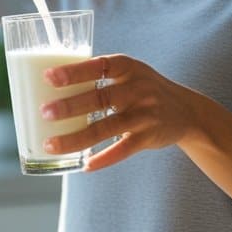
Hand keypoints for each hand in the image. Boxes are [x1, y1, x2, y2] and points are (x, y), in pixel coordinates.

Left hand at [40, 54, 205, 170]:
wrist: (187, 111)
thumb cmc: (143, 89)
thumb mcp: (129, 72)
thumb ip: (100, 76)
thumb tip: (50, 84)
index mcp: (127, 68)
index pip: (99, 66)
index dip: (74, 72)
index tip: (48, 77)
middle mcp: (137, 89)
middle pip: (100, 97)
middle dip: (70, 106)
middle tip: (45, 112)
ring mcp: (144, 114)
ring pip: (106, 128)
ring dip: (76, 137)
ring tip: (50, 144)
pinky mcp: (148, 137)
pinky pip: (122, 150)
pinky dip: (103, 159)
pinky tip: (84, 165)